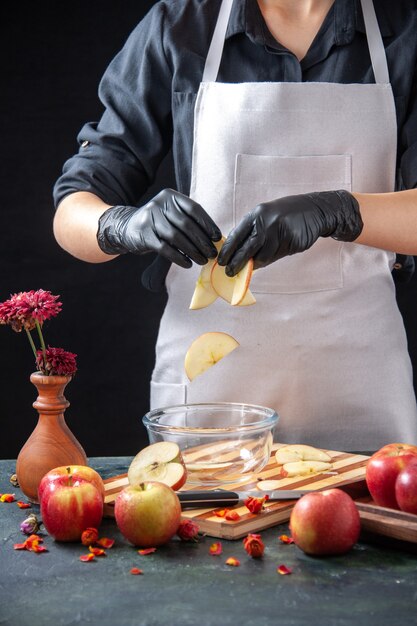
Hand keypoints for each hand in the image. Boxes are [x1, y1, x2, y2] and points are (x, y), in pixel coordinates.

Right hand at [97, 188, 221, 267]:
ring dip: (192, 251)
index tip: (217, 237)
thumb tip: (213, 237)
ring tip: (202, 260)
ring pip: (176, 237)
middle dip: (202, 241)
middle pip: (186, 224)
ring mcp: (150, 219)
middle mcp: (159, 204)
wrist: (127, 228)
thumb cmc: (158, 223)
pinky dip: (178, 257)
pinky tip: (187, 264)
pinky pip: (165, 248)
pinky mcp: (144, 235)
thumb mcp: (171, 214)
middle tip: (212, 253)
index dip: (207, 224)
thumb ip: (189, 220)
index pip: (194, 209)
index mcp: (170, 196)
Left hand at [217, 190, 362, 275]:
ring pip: (263, 256)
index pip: (237, 235)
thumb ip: (252, 232)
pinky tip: (266, 260)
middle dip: (237, 262)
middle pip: (248, 248)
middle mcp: (267, 222)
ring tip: (250, 267)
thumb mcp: (266, 216)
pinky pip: (276, 257)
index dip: (228, 250)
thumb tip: (236, 252)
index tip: (221, 261)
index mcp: (257, 214)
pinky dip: (269, 260)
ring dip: (255, 264)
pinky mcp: (291, 242)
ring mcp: (280, 232)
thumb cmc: (286, 215)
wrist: (315, 211)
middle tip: (229, 272)